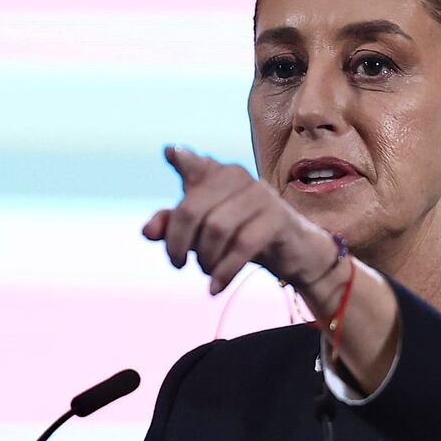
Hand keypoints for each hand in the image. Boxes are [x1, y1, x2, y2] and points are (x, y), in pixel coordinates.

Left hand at [142, 146, 333, 294]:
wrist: (292, 250)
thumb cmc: (240, 234)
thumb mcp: (202, 231)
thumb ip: (172, 226)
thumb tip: (147, 231)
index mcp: (216, 174)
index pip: (194, 164)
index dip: (182, 159)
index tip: (170, 152)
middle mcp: (236, 176)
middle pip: (191, 210)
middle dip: (178, 243)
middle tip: (178, 264)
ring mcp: (259, 194)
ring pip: (216, 229)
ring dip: (204, 259)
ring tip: (205, 270)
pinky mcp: (276, 217)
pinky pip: (242, 245)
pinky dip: (224, 271)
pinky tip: (215, 288)